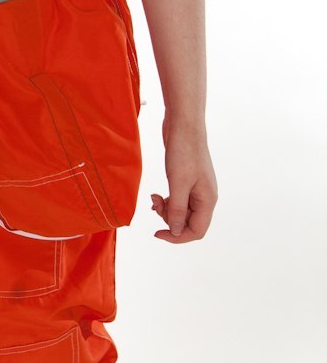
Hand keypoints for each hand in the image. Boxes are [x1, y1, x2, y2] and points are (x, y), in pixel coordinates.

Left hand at [150, 118, 216, 242]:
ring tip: (154, 198)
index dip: (177, 236)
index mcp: (208, 200)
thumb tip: (175, 231)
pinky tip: (156, 195)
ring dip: (166, 210)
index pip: (196, 231)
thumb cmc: (184, 152)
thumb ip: (177, 209)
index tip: (157, 233)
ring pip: (182, 212)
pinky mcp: (187, 181)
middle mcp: (205, 197)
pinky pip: (178, 200)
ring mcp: (197, 189)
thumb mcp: (178, 183)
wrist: (183, 125)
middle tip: (155, 205)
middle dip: (169, 219)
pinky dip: (167, 201)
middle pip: (188, 222)